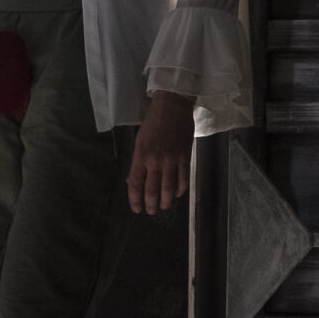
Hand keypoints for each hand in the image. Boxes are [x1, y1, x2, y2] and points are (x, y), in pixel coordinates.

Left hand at [127, 91, 196, 213]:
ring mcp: (171, 159)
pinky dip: (180, 190)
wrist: (173, 105)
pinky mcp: (184, 156)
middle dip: (150, 204)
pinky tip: (177, 194)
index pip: (135, 183)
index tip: (136, 209)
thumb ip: (137, 161)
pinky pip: (182, 179)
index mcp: (140, 155)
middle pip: (152, 189)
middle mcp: (154, 160)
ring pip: (168, 188)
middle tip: (151, 212)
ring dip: (165, 201)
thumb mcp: (139, 140)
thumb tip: (133, 180)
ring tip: (163, 207)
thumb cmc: (154, 121)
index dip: (135, 199)